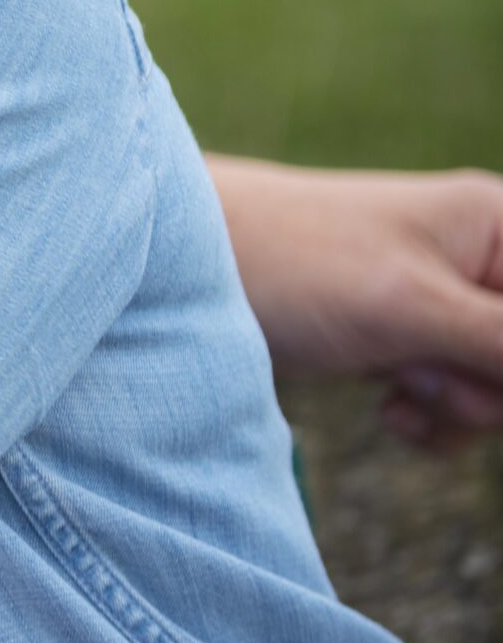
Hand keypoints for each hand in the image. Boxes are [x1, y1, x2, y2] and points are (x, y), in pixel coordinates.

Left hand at [209, 154, 502, 451]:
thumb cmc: (291, 265)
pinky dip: (432, 418)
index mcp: (501, 225)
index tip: (454, 365)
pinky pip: (455, 399)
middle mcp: (478, 256)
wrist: (173, 271)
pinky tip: (389, 413)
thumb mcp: (420, 311)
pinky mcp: (398, 338)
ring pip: (498, 388)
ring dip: (460, 408)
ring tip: (397, 388)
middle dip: (491, 389)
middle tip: (428, 374)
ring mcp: (438, 300)